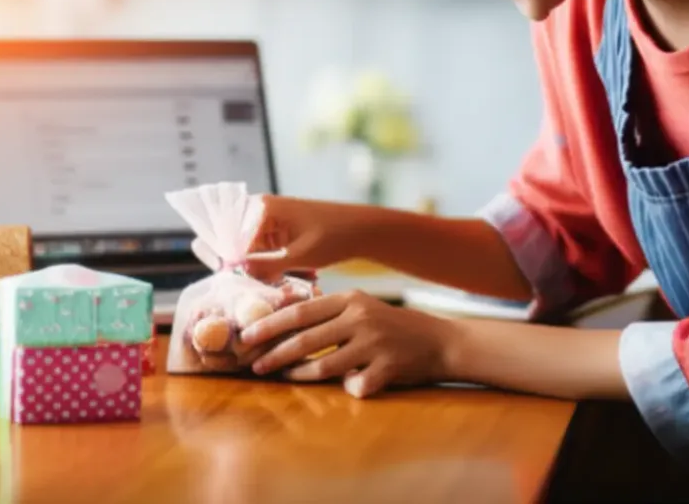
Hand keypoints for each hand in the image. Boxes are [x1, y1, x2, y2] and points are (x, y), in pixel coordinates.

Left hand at [239, 290, 456, 397]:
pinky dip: (347, 389)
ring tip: (281, 377)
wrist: (442, 341)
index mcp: (350, 299)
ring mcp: (374, 343)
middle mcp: (360, 317)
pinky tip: (346, 388)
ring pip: (324, 365)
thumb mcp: (361, 308)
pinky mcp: (388, 368)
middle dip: (274, 354)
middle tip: (253, 365)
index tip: (246, 336)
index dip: (269, 325)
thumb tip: (282, 320)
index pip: (300, 311)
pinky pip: (355, 386)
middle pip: (305, 339)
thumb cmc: (392, 326)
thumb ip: (329, 313)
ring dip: (298, 374)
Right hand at [245, 195, 366, 279]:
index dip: (234, 263)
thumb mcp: (298, 256)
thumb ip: (265, 265)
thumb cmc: (334, 237)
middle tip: (259, 286)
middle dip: (249, 266)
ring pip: (254, 249)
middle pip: (240, 242)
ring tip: (276, 282)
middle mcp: (262, 208)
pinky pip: (267, 249)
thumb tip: (236, 273)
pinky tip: (284, 277)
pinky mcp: (282, 229)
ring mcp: (272, 219)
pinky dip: (273, 264)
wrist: (365, 230)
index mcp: (262, 207)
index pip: (234, 238)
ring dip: (262, 267)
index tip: (241, 286)